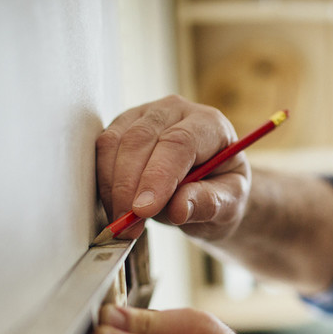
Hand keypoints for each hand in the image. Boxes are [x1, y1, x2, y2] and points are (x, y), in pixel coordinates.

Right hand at [95, 95, 250, 240]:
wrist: (210, 188)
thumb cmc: (223, 192)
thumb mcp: (230, 203)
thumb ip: (210, 204)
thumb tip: (179, 209)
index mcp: (209, 124)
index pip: (179, 142)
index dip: (158, 176)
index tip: (144, 210)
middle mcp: (175, 111)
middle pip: (141, 138)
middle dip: (129, 185)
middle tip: (128, 223)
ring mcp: (145, 115)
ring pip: (115, 142)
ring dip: (113, 185)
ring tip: (123, 221)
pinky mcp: (122, 127)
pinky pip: (102, 149)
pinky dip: (104, 181)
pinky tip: (115, 206)